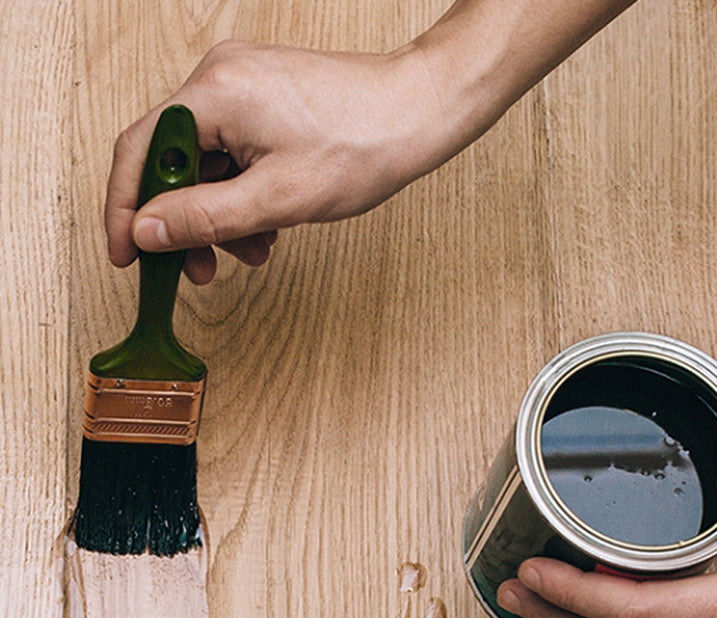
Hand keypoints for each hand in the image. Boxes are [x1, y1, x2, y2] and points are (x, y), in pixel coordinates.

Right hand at [106, 1, 637, 283]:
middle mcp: (219, 79)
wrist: (419, 112)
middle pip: (172, 159)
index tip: (127, 255)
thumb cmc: (364, 145)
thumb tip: (146, 231)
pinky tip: (265, 226)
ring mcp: (243, 86)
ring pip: (206, 162)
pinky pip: (233, 152)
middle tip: (197, 268)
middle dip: (184, 221)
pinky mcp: (264, 99)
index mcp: (214, 93)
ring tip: (250, 252)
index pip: (140, 152)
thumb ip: (204, 218)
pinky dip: (241, 194)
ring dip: (219, 214)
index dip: (125, 210)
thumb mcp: (278, 198)